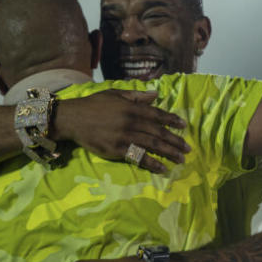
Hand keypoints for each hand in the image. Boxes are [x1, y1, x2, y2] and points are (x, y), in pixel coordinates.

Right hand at [51, 90, 190, 173]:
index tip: (184, 126)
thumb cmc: (94, 105)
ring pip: (152, 145)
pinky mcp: (117, 149)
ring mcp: (125, 136)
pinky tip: (162, 168)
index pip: (157, 114)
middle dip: (175, 141)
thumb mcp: (115, 94)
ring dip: (169, 153)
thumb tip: (155, 95)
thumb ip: (136, 96)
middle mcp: (131, 121)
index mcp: (132, 107)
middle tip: (188, 148)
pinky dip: (152, 163)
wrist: (74, 118)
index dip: (172, 120)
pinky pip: (138, 157)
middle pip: (158, 132)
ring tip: (181, 159)